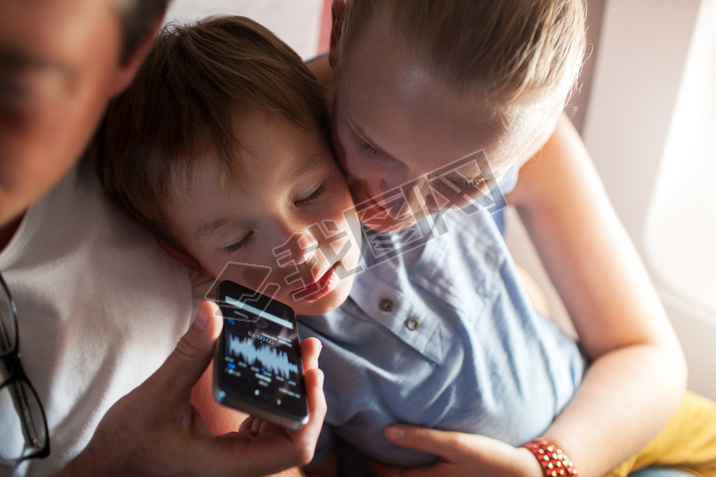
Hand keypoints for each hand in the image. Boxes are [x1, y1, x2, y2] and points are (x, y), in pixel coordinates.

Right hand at [59, 301, 325, 476]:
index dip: (311, 412)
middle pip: (296, 436)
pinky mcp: (231, 447)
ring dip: (295, 393)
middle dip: (308, 394)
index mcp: (228, 463)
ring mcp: (237, 458)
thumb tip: (212, 312)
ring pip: (284, 429)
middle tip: (308, 353)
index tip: (311, 374)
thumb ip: (188, 355)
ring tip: (300, 355)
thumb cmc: (127, 444)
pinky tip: (274, 373)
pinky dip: (275, 398)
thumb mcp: (156, 396)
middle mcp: (239, 465)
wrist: (109, 468)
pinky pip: (265, 425)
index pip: (293, 447)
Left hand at [370, 425, 542, 476]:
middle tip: (378, 447)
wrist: (524, 474)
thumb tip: (387, 431)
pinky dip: (416, 474)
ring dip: (400, 472)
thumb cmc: (489, 457)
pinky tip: (421, 460)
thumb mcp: (456, 443)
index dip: (375, 460)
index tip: (371, 441)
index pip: (388, 475)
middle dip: (385, 468)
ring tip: (396, 452)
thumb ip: (421, 437)